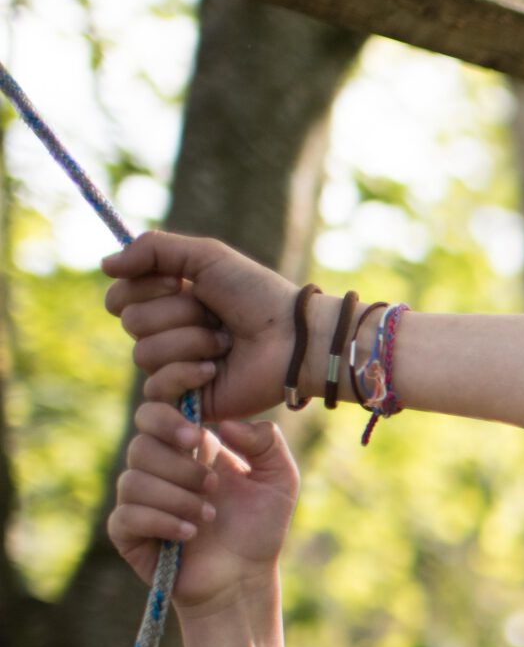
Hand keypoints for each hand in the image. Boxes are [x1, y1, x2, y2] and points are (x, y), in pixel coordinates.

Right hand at [104, 230, 301, 418]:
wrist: (295, 338)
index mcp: (169, 300)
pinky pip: (157, 386)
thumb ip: (153, 248)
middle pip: (130, 322)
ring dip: (190, 341)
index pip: (119, 296)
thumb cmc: (258, 295)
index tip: (180, 282)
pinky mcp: (188, 398)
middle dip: (176, 313)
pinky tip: (215, 369)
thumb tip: (104, 265)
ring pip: (143, 353)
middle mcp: (169, 332)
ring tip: (226, 343)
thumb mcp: (206, 256)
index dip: (142, 288)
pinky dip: (186, 372)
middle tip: (215, 315)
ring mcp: (177, 366)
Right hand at [107, 402, 299, 613]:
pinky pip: (127, 514)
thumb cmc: (259, 527)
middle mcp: (159, 466)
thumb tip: (226, 423)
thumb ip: (267, 443)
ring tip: (210, 515)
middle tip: (211, 480)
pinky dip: (163, 521)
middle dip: (178, 457)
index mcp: (190, 446)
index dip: (171, 395)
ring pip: (135, 478)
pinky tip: (191, 532)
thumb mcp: (280, 480)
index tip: (200, 409)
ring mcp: (139, 496)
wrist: (243, 578)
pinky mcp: (127, 530)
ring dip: (178, 496)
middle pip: (142, 438)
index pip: (161, 404)